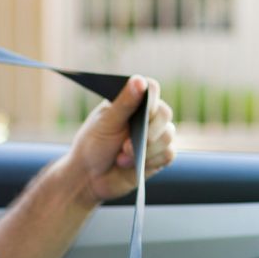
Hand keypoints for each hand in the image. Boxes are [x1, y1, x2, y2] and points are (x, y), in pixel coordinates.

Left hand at [68, 76, 175, 204]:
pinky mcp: (159, 155)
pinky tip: (134, 166)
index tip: (141, 113)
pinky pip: (168, 154)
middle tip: (125, 146)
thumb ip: (124, 103)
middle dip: (147, 132)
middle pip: (165, 113)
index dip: (150, 101)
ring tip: (122, 158)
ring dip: (146, 150)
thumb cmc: (93, 145)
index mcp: (132, 100)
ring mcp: (155, 135)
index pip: (151, 89)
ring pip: (168, 136)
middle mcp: (147, 115)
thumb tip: (139, 80)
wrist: (90, 177)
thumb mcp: (105, 122)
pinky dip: (152, 161)